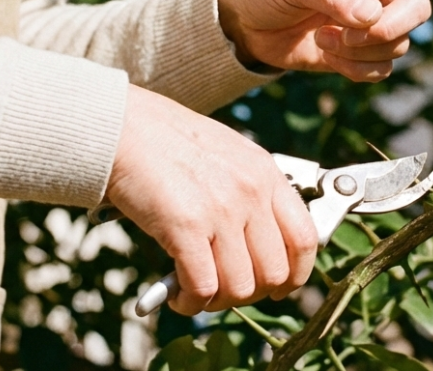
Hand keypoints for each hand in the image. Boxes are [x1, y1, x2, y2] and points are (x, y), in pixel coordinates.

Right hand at [105, 85, 317, 314]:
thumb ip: (253, 194)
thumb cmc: (172, 143)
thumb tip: (261, 245)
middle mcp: (252, 192)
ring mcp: (222, 210)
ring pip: (240, 287)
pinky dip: (190, 303)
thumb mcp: (232, 157)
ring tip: (198, 293)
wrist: (126, 129)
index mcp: (267, 175)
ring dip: (218, 301)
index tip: (279, 287)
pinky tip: (177, 295)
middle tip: (227, 290)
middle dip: (252, 294)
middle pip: (275, 272)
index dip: (296, 275)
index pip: (306, 239)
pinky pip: (202, 288)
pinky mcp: (186, 226)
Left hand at [217, 0, 432, 80]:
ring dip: (364, 48)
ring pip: (400, 44)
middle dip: (392, 25)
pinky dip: (356, 69)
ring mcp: (372, 22)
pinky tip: (327, 56)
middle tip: (356, 30)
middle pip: (419, 9)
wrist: (243, 23)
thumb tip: (373, 20)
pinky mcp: (359, 53)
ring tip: (325, 39)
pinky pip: (381, 68)